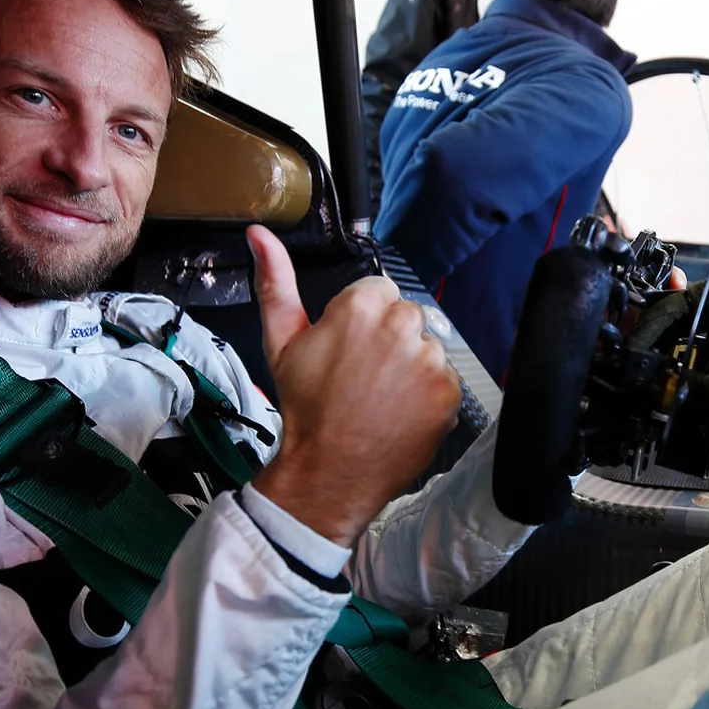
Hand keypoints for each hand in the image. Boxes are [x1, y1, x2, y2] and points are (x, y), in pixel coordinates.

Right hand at [245, 225, 459, 545]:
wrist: (328, 473)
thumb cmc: (304, 408)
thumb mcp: (281, 341)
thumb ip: (276, 282)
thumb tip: (260, 235)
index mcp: (362, 305)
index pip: (377, 292)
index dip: (360, 322)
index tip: (347, 350)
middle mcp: (401, 326)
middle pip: (405, 317)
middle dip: (389, 340)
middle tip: (362, 376)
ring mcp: (429, 361)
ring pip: (426, 348)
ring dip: (410, 367)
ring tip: (380, 397)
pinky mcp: (448, 392)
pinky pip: (444, 380)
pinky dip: (427, 396)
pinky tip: (399, 412)